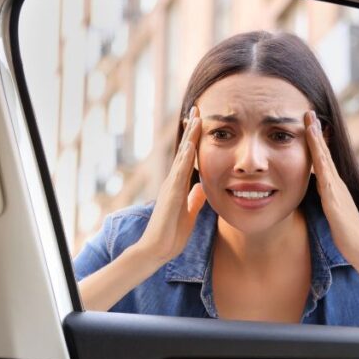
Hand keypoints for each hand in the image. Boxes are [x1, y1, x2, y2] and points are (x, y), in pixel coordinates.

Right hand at [133, 106, 206, 266]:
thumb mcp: (189, 214)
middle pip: (184, 150)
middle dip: (191, 130)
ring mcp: (171, 185)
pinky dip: (186, 155)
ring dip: (189, 136)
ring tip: (196, 116)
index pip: (189, 159)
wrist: (157, 249)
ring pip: (182, 155)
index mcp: (178, 186)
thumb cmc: (171, 235)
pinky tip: (191, 142)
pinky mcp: (171, 193)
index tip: (200, 123)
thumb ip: (194, 200)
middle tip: (197, 109)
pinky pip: (180, 171)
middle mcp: (173, 181)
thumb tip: (201, 188)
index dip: (195, 141)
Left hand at [304, 110, 358, 311]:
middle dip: (316, 132)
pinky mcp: (334, 196)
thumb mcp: (333, 215)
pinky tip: (312, 146)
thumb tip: (318, 198)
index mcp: (335, 189)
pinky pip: (324, 171)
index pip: (323, 161)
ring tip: (309, 119)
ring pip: (325, 158)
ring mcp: (336, 188)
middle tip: (308, 112)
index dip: (316, 144)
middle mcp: (337, 184)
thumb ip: (326, 204)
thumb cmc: (348, 237)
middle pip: (325, 153)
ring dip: (317, 138)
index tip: (309, 126)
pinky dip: (318, 156)